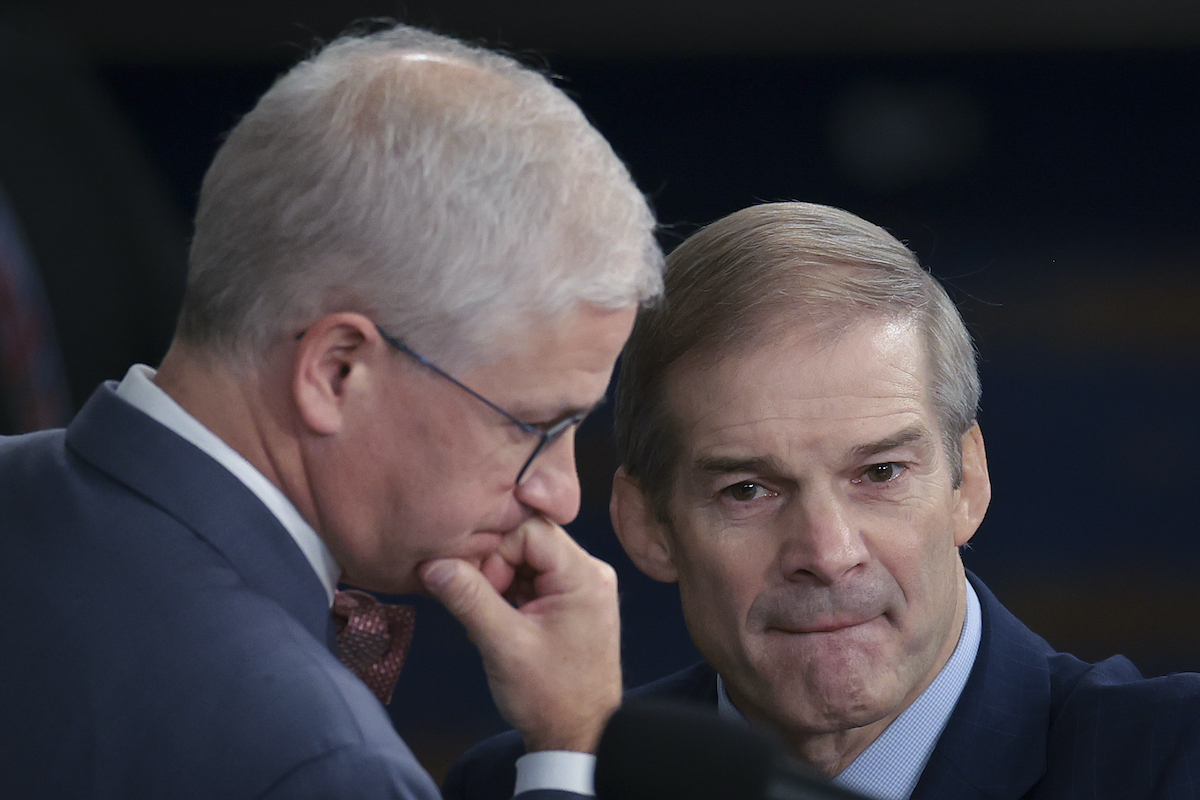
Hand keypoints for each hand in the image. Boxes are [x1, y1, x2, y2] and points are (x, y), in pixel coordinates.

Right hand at [419, 518, 621, 752]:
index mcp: (584, 575)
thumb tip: (434, 564)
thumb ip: (469, 599)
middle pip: (527, 541)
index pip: (530, 529)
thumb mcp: (504, 645)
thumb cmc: (551, 698)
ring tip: (488, 618)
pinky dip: (507, 595)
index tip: (477, 584)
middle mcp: (588, 573)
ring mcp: (579, 588)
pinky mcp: (568, 604)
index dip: (495, 550)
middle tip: (477, 602)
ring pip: (525, 560)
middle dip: (494, 566)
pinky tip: (497, 622)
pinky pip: (530, 580)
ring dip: (498, 583)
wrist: (579, 737)